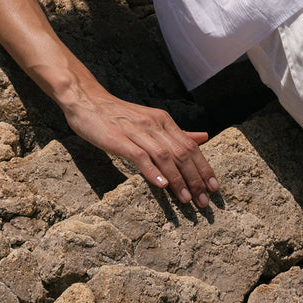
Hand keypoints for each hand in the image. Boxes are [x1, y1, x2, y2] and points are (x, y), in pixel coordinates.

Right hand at [64, 89, 218, 207]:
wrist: (87, 100)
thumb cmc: (119, 115)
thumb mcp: (151, 120)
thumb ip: (177, 132)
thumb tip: (204, 137)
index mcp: (163, 120)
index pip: (190, 145)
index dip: (204, 167)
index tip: (215, 188)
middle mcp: (154, 124)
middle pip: (181, 152)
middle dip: (195, 178)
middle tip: (205, 201)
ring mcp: (136, 131)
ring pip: (164, 156)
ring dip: (178, 179)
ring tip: (187, 200)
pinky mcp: (119, 139)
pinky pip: (139, 156)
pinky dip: (152, 171)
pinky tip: (162, 186)